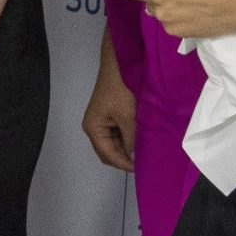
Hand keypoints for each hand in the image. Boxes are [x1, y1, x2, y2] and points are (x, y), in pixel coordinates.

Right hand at [81, 45, 136, 172]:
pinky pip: (116, 134)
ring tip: (141, 152)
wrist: (119, 66)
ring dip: (125, 148)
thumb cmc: (120, 90)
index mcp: (93, 128)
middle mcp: (93, 127)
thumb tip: (134, 152)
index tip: (138, 169)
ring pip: (112, 143)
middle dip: (122, 157)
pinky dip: (126, 138)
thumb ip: (130, 138)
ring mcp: (100, 122)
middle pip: (106, 151)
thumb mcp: (128, 116)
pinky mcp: (108, 116)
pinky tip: (137, 140)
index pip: (107, 153)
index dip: (122, 163)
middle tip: (140, 163)